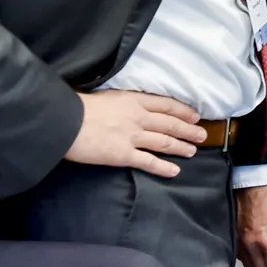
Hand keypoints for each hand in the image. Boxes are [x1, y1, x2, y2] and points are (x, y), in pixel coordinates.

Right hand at [65, 90, 206, 177]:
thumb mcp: (109, 96)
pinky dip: (163, 167)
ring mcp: (132, 137)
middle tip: (202, 135)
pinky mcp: (123, 155)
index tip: (195, 116)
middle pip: (170, 124)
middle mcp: (138, 118)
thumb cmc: (80, 107)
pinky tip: (174, 171)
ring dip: (181, 147)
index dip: (183, 111)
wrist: (64, 121)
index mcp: (134, 101)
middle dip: (188, 130)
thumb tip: (133, 107)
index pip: (166, 105)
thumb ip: (125, 103)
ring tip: (192, 151)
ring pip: (164, 142)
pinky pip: (149, 162)